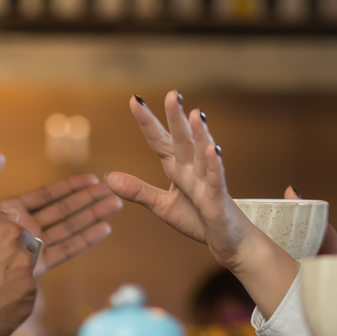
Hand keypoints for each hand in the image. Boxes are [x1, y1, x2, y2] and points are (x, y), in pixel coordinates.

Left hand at [0, 154, 120, 277]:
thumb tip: (0, 157)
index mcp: (9, 213)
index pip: (46, 197)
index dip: (69, 187)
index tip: (92, 179)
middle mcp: (24, 230)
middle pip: (63, 211)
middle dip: (88, 200)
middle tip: (114, 189)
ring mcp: (29, 248)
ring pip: (68, 228)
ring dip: (92, 215)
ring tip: (115, 203)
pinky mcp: (32, 267)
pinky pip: (63, 250)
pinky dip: (84, 239)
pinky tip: (102, 229)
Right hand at [0, 211, 41, 335]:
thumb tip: (8, 215)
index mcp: (9, 234)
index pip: (18, 234)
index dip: (2, 244)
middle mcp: (24, 258)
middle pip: (23, 257)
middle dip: (7, 264)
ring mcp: (27, 286)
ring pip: (23, 281)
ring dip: (9, 284)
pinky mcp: (25, 311)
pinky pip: (21, 304)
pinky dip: (8, 306)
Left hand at [104, 91, 277, 272]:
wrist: (228, 241)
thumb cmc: (198, 219)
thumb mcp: (162, 205)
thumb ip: (138, 190)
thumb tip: (108, 177)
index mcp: (177, 168)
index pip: (160, 141)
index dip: (148, 122)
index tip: (135, 100)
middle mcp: (192, 169)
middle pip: (182, 140)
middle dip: (176, 118)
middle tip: (173, 95)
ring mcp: (207, 182)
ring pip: (202, 155)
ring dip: (199, 135)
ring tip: (196, 114)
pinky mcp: (218, 200)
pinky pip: (216, 181)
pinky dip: (214, 166)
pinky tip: (212, 150)